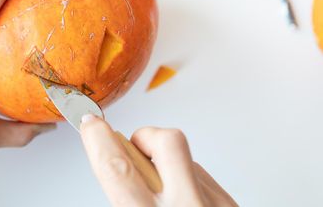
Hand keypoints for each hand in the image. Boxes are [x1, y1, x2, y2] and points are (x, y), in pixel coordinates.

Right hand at [80, 115, 236, 206]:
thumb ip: (126, 199)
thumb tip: (118, 170)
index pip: (117, 168)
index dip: (98, 139)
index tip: (90, 123)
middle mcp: (188, 206)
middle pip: (164, 142)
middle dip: (142, 136)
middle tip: (130, 145)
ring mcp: (216, 204)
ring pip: (185, 157)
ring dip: (166, 163)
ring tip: (163, 191)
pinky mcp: (232, 204)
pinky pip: (202, 175)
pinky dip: (187, 179)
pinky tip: (184, 200)